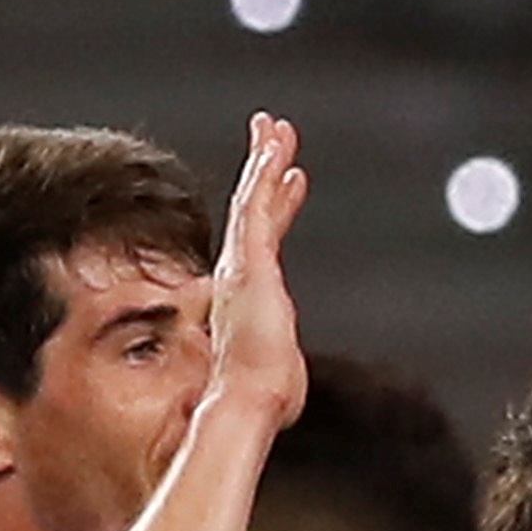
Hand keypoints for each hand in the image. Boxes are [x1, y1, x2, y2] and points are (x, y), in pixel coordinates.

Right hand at [204, 113, 310, 428]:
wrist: (247, 403)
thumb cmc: (262, 402)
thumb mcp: (278, 381)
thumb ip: (279, 374)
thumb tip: (280, 397)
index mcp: (247, 298)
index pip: (263, 242)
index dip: (276, 208)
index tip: (290, 181)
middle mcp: (240, 276)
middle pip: (254, 211)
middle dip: (265, 172)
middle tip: (274, 137)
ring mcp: (242, 265)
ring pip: (252, 199)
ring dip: (265, 160)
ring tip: (275, 127)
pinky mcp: (248, 260)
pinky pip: (254, 204)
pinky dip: (264, 172)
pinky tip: (274, 145)